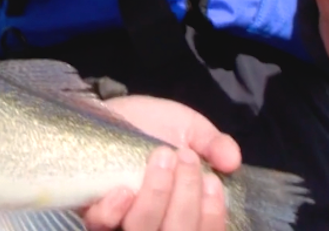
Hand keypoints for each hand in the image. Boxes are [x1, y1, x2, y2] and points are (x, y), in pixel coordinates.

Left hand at [80, 96, 239, 230]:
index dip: (211, 217)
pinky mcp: (96, 212)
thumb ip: (215, 145)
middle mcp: (159, 223)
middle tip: (185, 157)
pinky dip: (114, 211)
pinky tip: (123, 191)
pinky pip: (103, 225)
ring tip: (161, 159)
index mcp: (187, 212)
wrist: (114, 110)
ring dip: (156, 197)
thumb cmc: (156, 126)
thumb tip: (232, 160)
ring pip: (143, 230)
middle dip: (186, 199)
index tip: (212, 182)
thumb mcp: (192, 130)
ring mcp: (127, 222)